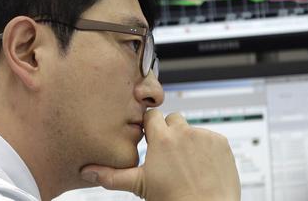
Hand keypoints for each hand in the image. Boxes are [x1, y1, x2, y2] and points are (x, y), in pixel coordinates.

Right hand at [80, 109, 240, 200]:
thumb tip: (86, 172)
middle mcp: (183, 132)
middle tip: (168, 155)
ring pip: (191, 129)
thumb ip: (111, 175)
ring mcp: (204, 136)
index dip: (151, 127)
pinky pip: (210, 137)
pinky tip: (202, 166)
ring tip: (186, 164)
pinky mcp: (221, 142)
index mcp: (162, 138)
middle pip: (172, 118)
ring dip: (188, 140)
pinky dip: (206, 148)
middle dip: (169, 132)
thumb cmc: (174, 200)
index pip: (152, 115)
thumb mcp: (139, 186)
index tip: (151, 138)